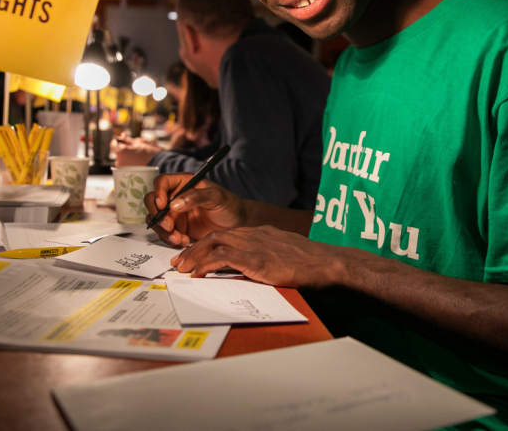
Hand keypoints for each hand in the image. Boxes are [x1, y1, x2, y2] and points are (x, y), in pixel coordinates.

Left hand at [111, 135, 159, 166]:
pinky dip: (130, 162)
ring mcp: (121, 168)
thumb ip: (127, 139)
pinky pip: (125, 165)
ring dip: (128, 155)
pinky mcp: (125, 173)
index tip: (124, 139)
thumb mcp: (137, 143)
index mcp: (120, 151)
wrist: (157, 164)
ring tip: (139, 155)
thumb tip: (122, 135)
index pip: (113, 143)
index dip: (118, 140)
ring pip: (122, 158)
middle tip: (135, 148)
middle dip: (126, 148)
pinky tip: (138, 161)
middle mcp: (118, 160)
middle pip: (119, 151)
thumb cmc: (148, 153)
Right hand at [144, 173, 246, 246]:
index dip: (158, 192)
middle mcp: (175, 197)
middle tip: (170, 227)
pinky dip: (170, 240)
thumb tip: (174, 204)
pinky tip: (184, 242)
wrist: (236, 224)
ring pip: (156, 220)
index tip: (162, 206)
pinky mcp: (177, 228)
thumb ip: (196, 197)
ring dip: (164, 231)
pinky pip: (165, 234)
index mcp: (183, 183)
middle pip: (152, 202)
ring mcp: (174, 213)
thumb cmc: (229, 205)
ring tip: (179, 238)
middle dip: (157, 216)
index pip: (162, 182)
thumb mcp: (216, 197)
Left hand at [170, 225, 339, 287]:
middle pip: (215, 235)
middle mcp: (254, 234)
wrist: (326, 263)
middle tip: (180, 262)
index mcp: (260, 233)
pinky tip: (198, 273)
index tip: (195, 255)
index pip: (227, 234)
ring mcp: (254, 245)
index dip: (207, 244)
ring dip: (195, 255)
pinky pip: (223, 258)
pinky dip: (206, 264)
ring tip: (183, 269)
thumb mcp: (284, 255)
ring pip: (215, 242)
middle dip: (194, 248)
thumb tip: (255, 270)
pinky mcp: (256, 259)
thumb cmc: (310, 263)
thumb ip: (267, 257)